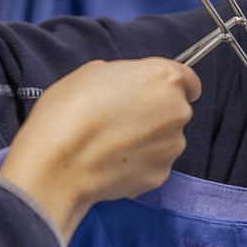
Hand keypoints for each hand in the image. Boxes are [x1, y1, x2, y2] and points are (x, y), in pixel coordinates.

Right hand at [0, 58, 200, 239]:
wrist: (58, 164)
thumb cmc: (69, 113)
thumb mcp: (93, 72)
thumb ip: (125, 76)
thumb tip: (128, 87)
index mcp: (165, 78)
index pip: (189, 80)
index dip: (170, 86)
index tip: (155, 92)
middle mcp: (177, 112)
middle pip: (176, 110)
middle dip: (155, 113)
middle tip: (120, 117)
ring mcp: (172, 146)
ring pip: (166, 138)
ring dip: (147, 139)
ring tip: (111, 141)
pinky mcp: (161, 175)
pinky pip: (154, 163)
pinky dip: (138, 163)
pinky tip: (111, 161)